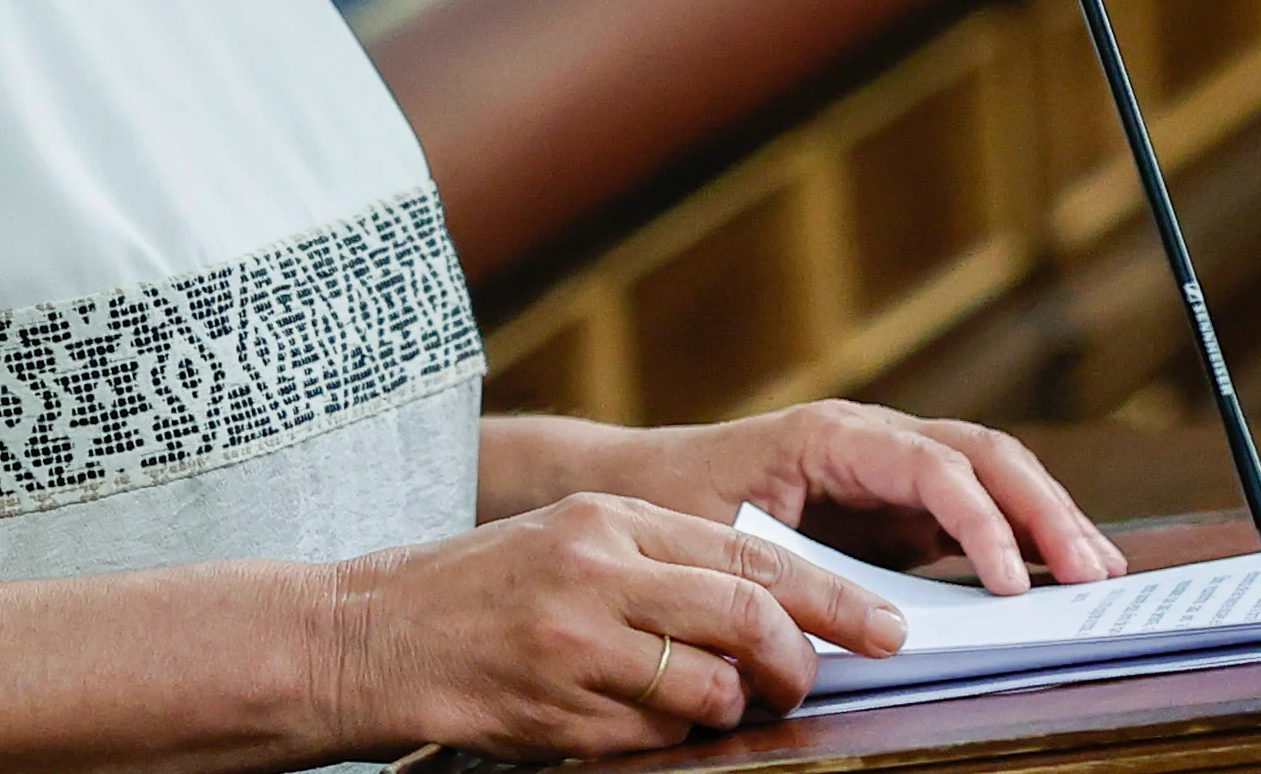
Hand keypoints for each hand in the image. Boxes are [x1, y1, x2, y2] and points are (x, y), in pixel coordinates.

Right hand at [324, 492, 904, 757]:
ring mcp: (577, 647)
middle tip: (810, 683)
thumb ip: (664, 560)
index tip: (885, 628)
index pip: (752, 554)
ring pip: (709, 689)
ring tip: (719, 705)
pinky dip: (670, 738)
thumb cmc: (482, 587)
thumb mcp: (574, 540)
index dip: (832, 597)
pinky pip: (653, 737)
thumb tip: (771, 605)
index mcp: (612, 521)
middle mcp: (599, 574)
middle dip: (799, 662)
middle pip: (749, 617)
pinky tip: (644, 722)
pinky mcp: (559, 712)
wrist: (375, 635)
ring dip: (732, 708)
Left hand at [586, 402, 1128, 594]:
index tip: (1012, 582)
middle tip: (1090, 573)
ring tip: (1099, 571)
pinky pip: (974, 508)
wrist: (639, 486)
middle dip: (1043, 510)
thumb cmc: (675, 508)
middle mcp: (874, 439)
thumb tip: (875, 630)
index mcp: (833, 436)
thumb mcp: (724, 543)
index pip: (932, 466)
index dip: (980, 520)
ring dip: (1048, 517)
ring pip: (992, 473)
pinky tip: (1057, 575)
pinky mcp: (898, 503)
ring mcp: (892, 467)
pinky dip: (1021, 536)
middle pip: (983, 455)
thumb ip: (794, 578)